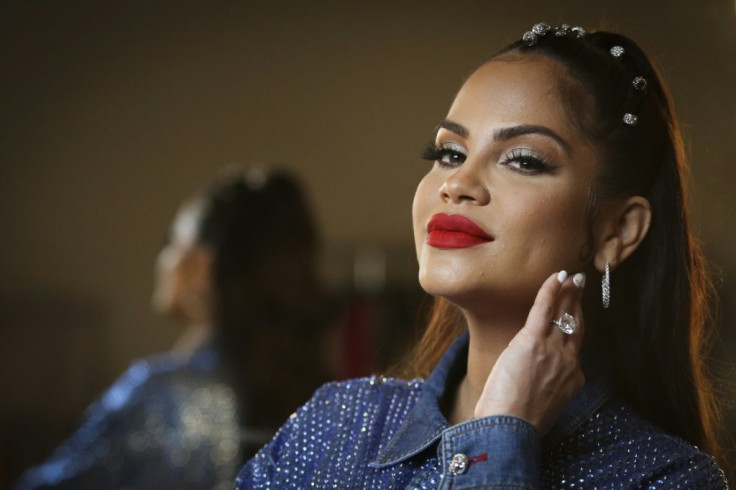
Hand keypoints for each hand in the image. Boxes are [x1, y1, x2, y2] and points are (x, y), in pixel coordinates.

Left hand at [474, 271, 585, 434]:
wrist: (510, 428)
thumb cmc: (516, 422)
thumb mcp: (541, 405)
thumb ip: (544, 386)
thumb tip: (530, 379)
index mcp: (571, 379)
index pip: (574, 347)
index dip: (574, 327)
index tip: (575, 314)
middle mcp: (568, 362)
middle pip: (576, 325)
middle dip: (579, 303)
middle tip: (581, 284)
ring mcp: (553, 350)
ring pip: (564, 314)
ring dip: (569, 292)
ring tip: (572, 277)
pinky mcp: (533, 340)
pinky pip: (545, 308)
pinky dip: (551, 290)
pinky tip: (556, 276)